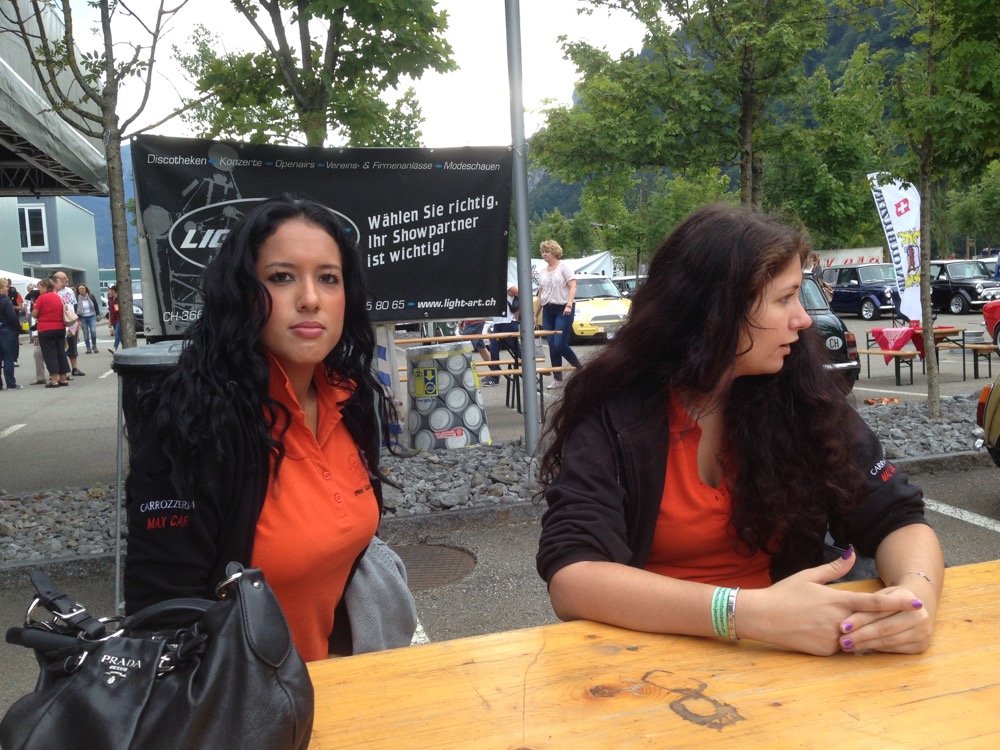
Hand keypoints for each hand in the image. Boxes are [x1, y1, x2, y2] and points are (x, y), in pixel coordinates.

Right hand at [738, 549, 923, 655]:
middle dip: (886, 620)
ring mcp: (832, 638)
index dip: (898, 603)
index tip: (917, 603)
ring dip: (862, 632)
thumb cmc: (784, 594)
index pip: (874, 602)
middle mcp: (838, 621)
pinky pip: (842, 646)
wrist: (761, 617)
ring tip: (867, 627)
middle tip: (905, 617)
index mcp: (837, 600)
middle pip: (871, 622)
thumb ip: (834, 569)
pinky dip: (843, 640)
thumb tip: (851, 553)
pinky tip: (834, 634)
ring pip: (857, 636)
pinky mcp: (825, 651)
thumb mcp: (808, 577)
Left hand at [837, 580, 935, 654]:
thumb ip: (868, 603)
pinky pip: (894, 649)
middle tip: (842, 641)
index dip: (859, 620)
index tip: (842, 626)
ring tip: (848, 646)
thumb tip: (845, 620)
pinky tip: (863, 648)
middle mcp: (919, 617)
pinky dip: (877, 648)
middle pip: (884, 628)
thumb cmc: (892, 599)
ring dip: (866, 645)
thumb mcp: (882, 594)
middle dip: (861, 635)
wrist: (918, 605)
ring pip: (888, 641)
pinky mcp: (921, 646)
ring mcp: (923, 633)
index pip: (878, 612)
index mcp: (907, 598)